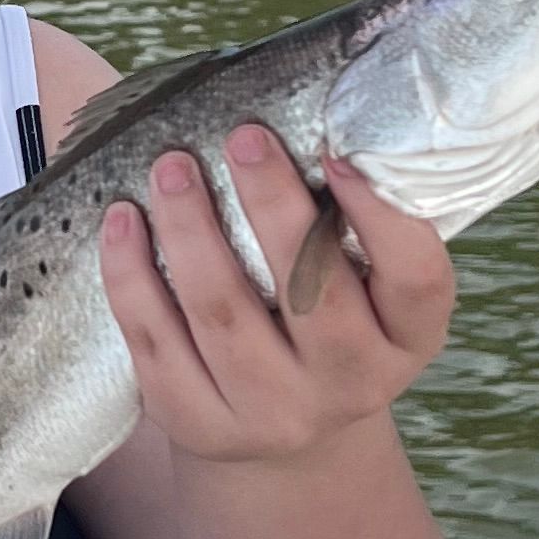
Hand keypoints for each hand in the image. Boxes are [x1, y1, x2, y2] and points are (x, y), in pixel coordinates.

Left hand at [98, 133, 451, 467]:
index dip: (382, 216)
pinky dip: (131, 276)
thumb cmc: (325, 318)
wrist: (284, 432)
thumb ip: (349, 218)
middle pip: (311, 293)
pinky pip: (155, 343)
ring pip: (221, 313)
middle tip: (243, 137)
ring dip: (189, 229)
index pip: (416, 278)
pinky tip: (121, 221)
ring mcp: (273, 413)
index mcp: (408, 337)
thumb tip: (314, 106)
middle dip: (272, 206)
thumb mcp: (367, 284)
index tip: (339, 153)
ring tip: (170, 166)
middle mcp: (350, 383)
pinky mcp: (199, 423)